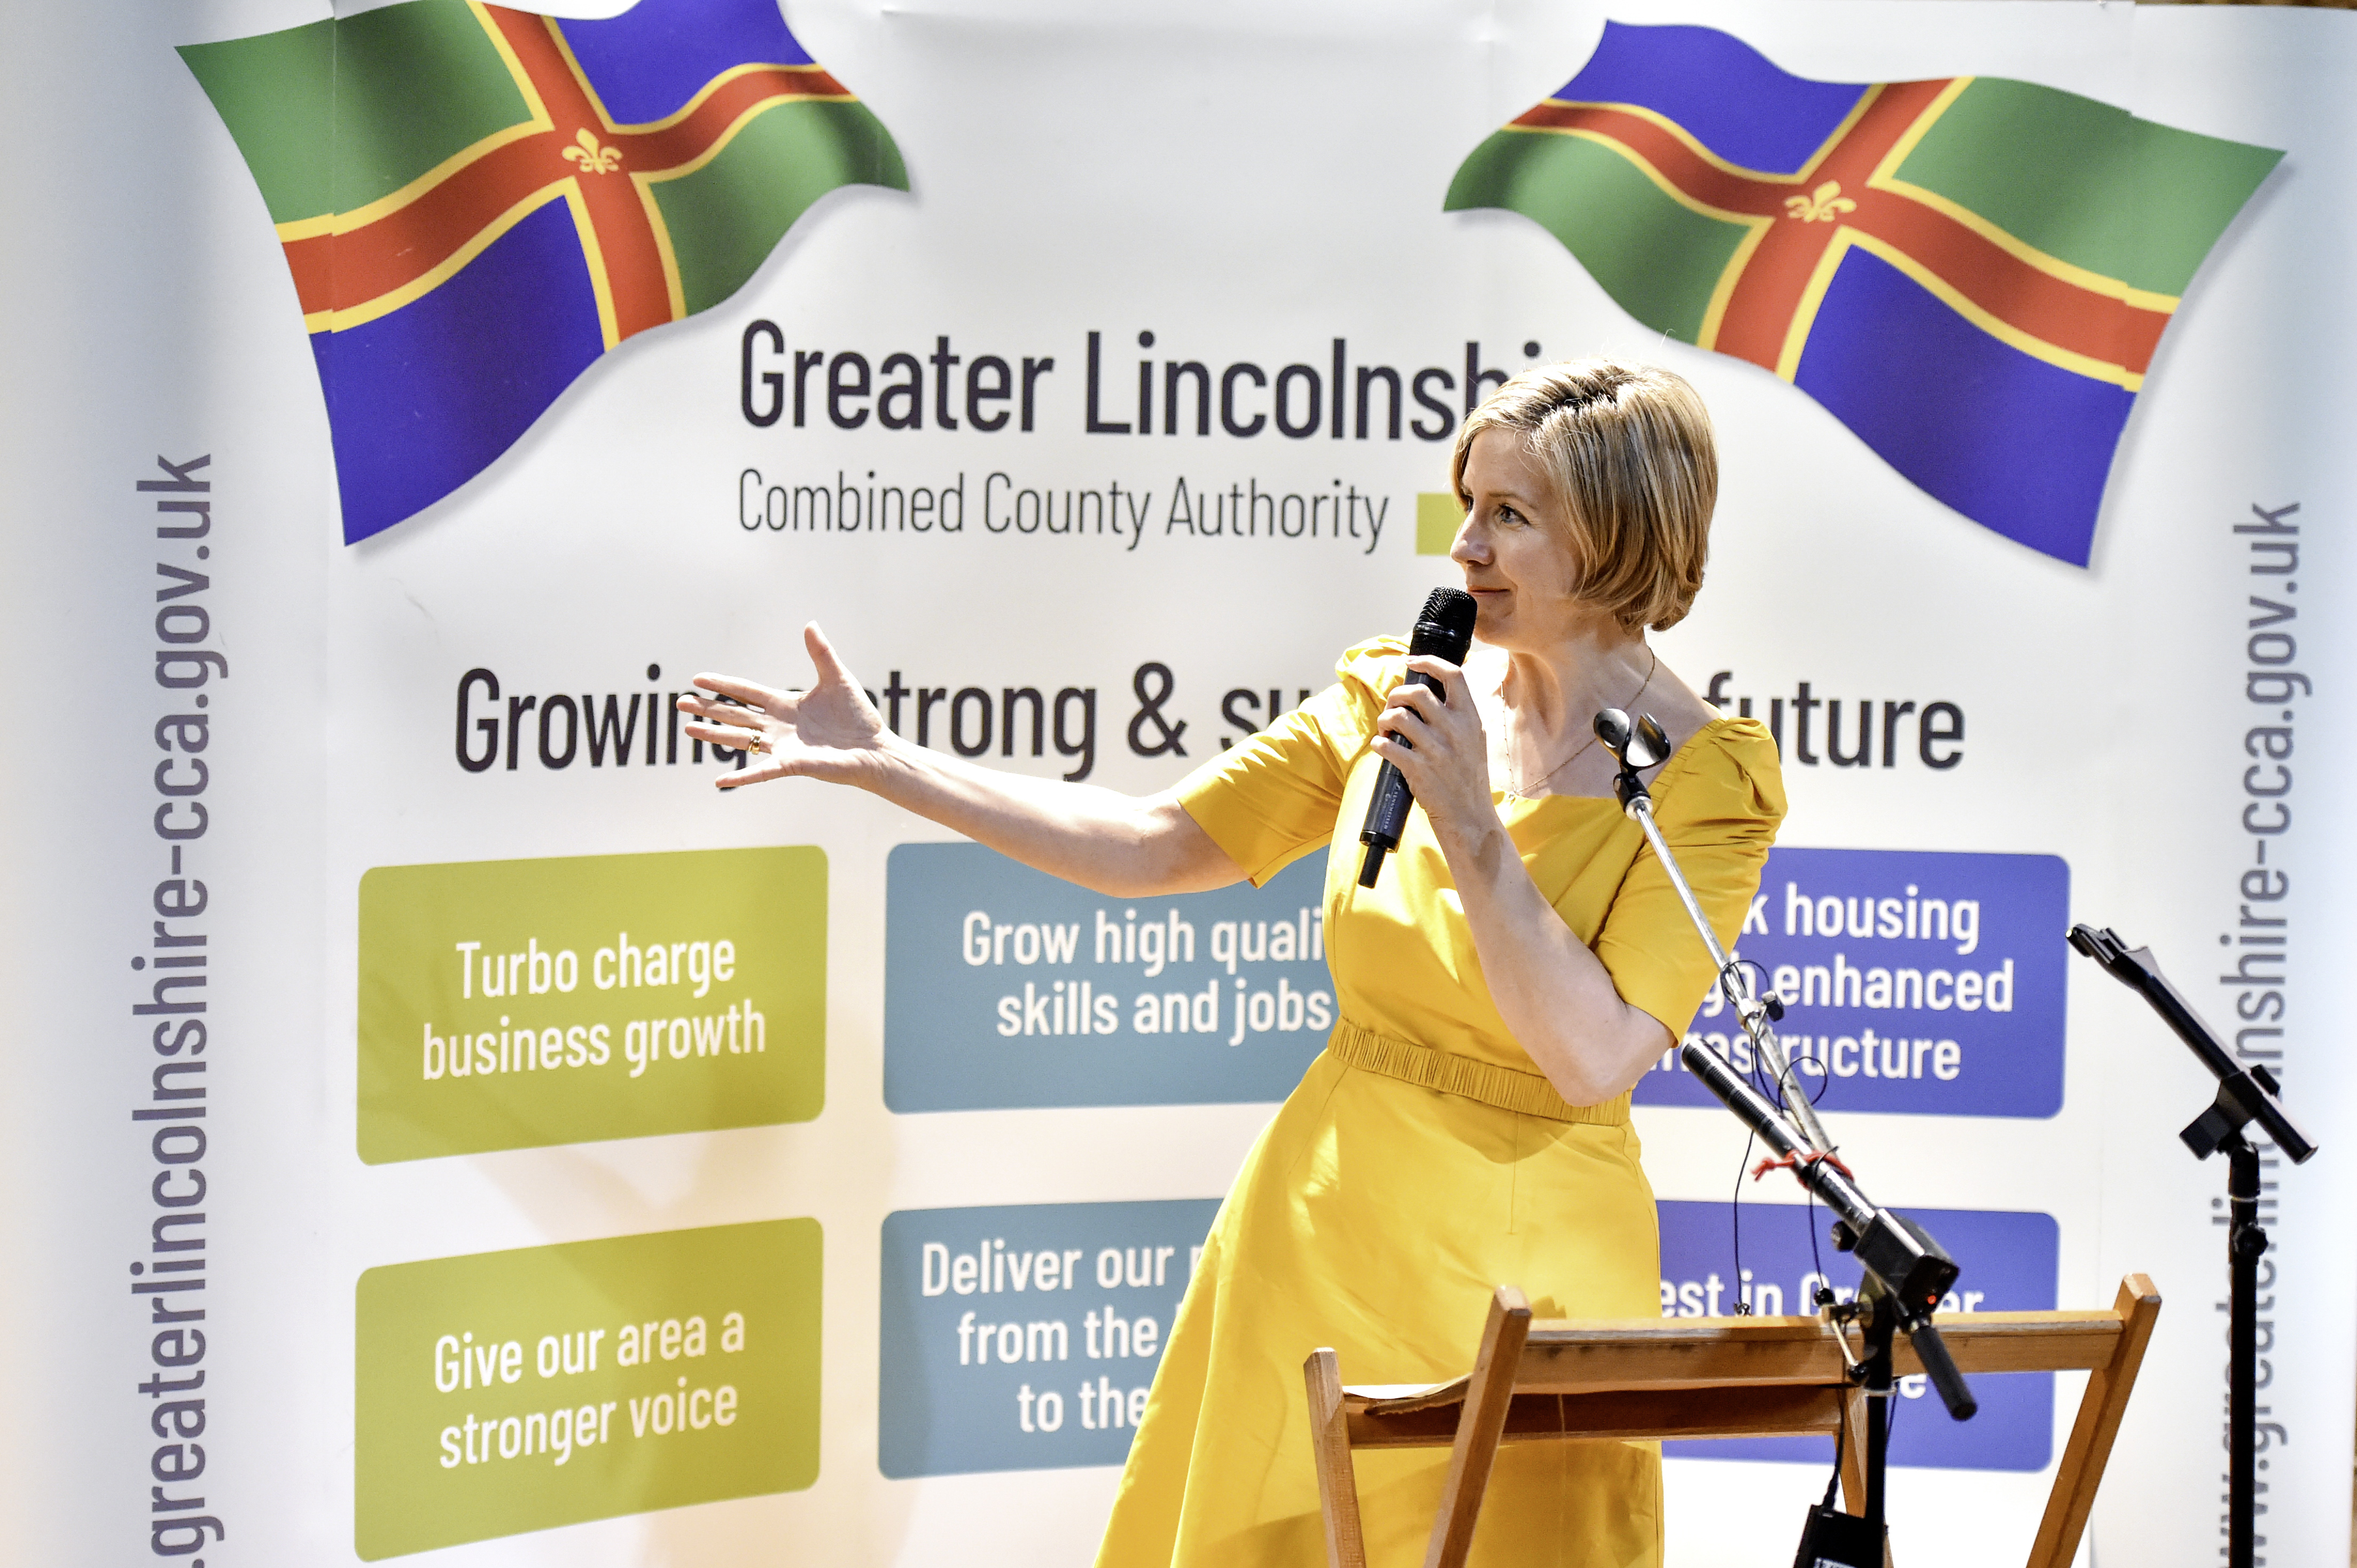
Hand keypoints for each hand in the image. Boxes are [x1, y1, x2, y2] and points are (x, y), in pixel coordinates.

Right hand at [676, 623, 887, 790]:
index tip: (697, 678)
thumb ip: (821, 653)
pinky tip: (719, 782)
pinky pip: (761, 772)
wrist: (875, 748)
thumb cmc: (859, 716)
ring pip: (740, 738)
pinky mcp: (792, 765)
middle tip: (681, 703)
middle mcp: (779, 725)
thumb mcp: (838, 679)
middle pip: (735, 714)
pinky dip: (741, 777)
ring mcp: (782, 746)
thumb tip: (810, 623)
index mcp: (786, 704)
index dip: (722, 684)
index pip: (746, 691)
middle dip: (708, 708)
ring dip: (714, 734)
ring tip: (688, 729)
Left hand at [1367, 655, 1496, 842]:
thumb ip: (1456, 716)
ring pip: (1397, 716)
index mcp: (1471, 718)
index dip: (1428, 662)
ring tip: (1385, 730)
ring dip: (1384, 719)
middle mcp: (1455, 730)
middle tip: (1392, 707)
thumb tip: (1426, 692)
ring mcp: (1437, 750)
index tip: (1410, 662)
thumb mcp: (1474, 740)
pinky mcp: (1418, 769)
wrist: (1471, 818)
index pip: (1453, 675)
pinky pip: (1387, 745)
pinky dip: (1378, 744)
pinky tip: (1382, 748)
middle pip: (1416, 692)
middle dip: (1396, 695)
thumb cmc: (1468, 778)